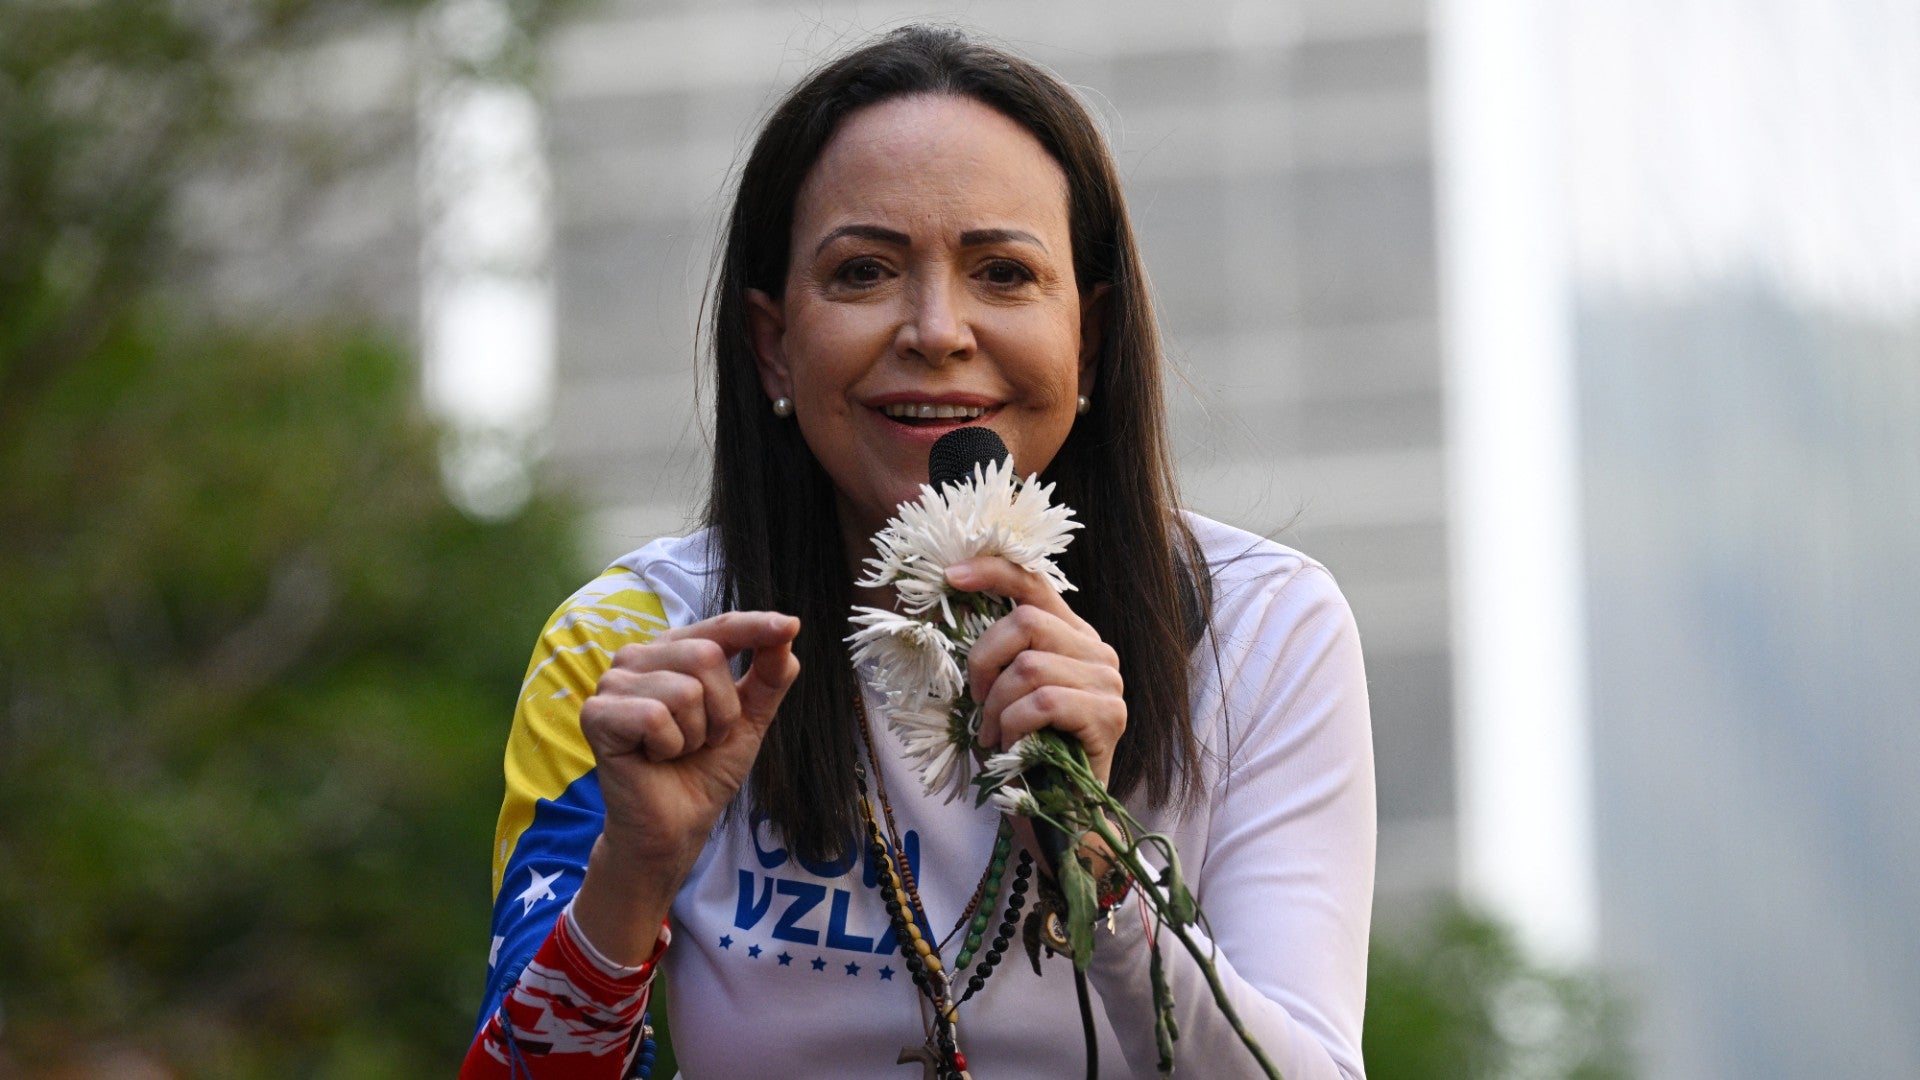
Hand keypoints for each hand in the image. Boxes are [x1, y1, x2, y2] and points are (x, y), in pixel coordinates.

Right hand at [571, 611, 800, 962]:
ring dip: (696, 734)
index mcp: (674, 651)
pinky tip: (654, 757)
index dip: (755, 625)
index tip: (791, 625)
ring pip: (684, 689)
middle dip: (722, 711)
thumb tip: (787, 634)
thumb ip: (769, 677)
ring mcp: (614, 683)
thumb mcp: (749, 720)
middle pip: (707, 656)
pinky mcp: (598, 714)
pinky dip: (669, 746)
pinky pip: (655, 716)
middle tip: (704, 739)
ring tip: (678, 750)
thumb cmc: (704, 770)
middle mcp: (639, 657)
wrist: (676, 826)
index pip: (720, 626)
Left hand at [946, 557, 1125, 786]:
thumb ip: (989, 653)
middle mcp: (1096, 651)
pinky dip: (1015, 725)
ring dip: (997, 706)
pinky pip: (1044, 702)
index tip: (951, 576)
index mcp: (1070, 636)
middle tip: (975, 702)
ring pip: (1030, 666)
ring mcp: (1108, 682)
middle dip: (984, 661)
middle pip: (1026, 621)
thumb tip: (940, 606)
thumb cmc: (1023, 751)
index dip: (993, 572)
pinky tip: (1013, 746)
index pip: (1035, 584)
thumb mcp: (998, 692)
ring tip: (995, 735)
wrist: (1059, 815)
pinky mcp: (1109, 716)